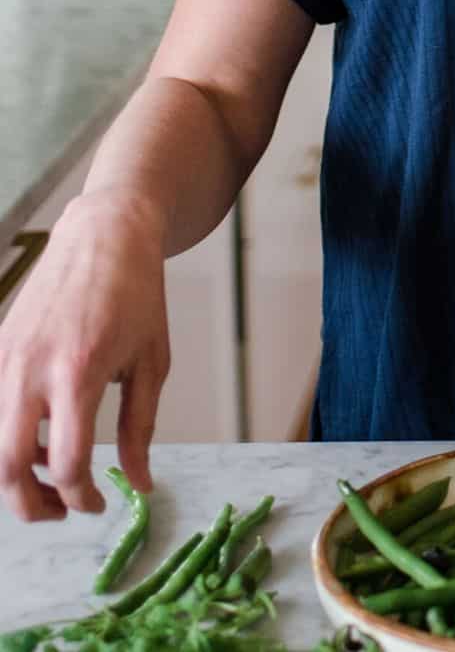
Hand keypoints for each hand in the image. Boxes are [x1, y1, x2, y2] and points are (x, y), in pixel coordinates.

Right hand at [0, 191, 169, 521]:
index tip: (98, 504)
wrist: (105, 232)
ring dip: (12, 474)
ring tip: (51, 475)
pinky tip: (38, 435)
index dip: (82, 498)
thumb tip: (139, 485)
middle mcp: (32, 368)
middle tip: (61, 510)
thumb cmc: (137, 293)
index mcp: (78, 372)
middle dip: (31, 504)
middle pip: (7, 466)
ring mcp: (7, 356)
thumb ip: (142, 427)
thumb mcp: (152, 361)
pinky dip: (7, 436)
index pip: (67, 463)